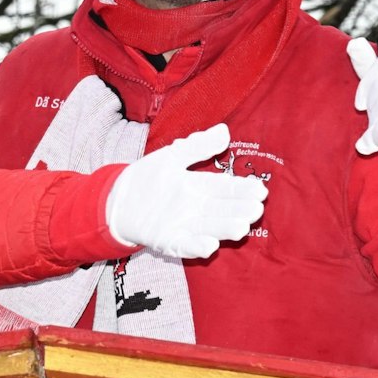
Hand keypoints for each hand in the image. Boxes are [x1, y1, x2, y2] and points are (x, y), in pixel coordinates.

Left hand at [106, 124, 266, 258]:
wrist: (117, 198)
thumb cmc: (149, 176)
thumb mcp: (172, 156)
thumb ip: (197, 146)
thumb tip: (224, 131)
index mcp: (200, 187)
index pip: (225, 188)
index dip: (243, 189)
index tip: (260, 190)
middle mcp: (197, 208)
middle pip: (222, 210)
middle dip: (239, 211)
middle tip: (256, 210)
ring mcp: (184, 226)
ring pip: (210, 228)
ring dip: (225, 229)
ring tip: (241, 228)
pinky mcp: (169, 240)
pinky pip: (185, 245)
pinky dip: (197, 246)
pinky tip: (210, 245)